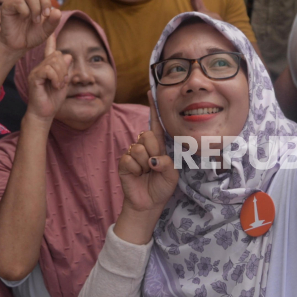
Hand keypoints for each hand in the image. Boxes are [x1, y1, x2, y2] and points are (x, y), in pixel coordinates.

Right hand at [26, 34, 71, 121]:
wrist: (44, 113)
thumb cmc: (53, 99)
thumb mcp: (64, 82)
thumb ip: (66, 70)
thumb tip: (68, 55)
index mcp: (48, 67)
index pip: (50, 51)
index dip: (51, 41)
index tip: (51, 31)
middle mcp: (40, 67)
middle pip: (57, 55)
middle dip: (65, 68)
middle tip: (63, 82)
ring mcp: (37, 72)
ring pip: (54, 62)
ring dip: (61, 74)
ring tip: (59, 85)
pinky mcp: (35, 78)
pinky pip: (48, 70)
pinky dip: (56, 77)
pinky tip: (55, 85)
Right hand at [118, 92, 178, 213]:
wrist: (149, 204)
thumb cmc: (161, 187)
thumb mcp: (172, 175)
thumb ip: (167, 164)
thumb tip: (153, 159)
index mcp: (158, 146)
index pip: (155, 124)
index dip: (153, 108)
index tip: (150, 91)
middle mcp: (144, 146)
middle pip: (147, 135)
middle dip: (153, 151)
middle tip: (154, 165)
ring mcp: (132, 154)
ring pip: (139, 149)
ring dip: (145, 164)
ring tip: (146, 173)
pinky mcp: (124, 163)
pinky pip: (130, 160)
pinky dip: (136, 170)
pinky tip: (137, 176)